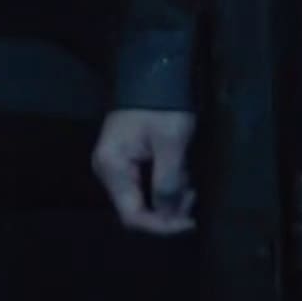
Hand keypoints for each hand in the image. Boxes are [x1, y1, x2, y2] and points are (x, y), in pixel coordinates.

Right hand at [91, 108, 198, 235]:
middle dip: (167, 211)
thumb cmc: (162, 106)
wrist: (154, 74)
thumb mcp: (170, 143)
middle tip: (193, 197)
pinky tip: (181, 176)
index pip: (132, 216)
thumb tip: (169, 215)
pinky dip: (165, 186)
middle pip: (137, 210)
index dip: (161, 226)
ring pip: (143, 199)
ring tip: (190, 184)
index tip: (189, 224)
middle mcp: (108, 172)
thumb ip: (168, 182)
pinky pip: (145, 185)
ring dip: (169, 198)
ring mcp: (116, 166)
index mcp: (112, 167)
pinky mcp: (127, 161)